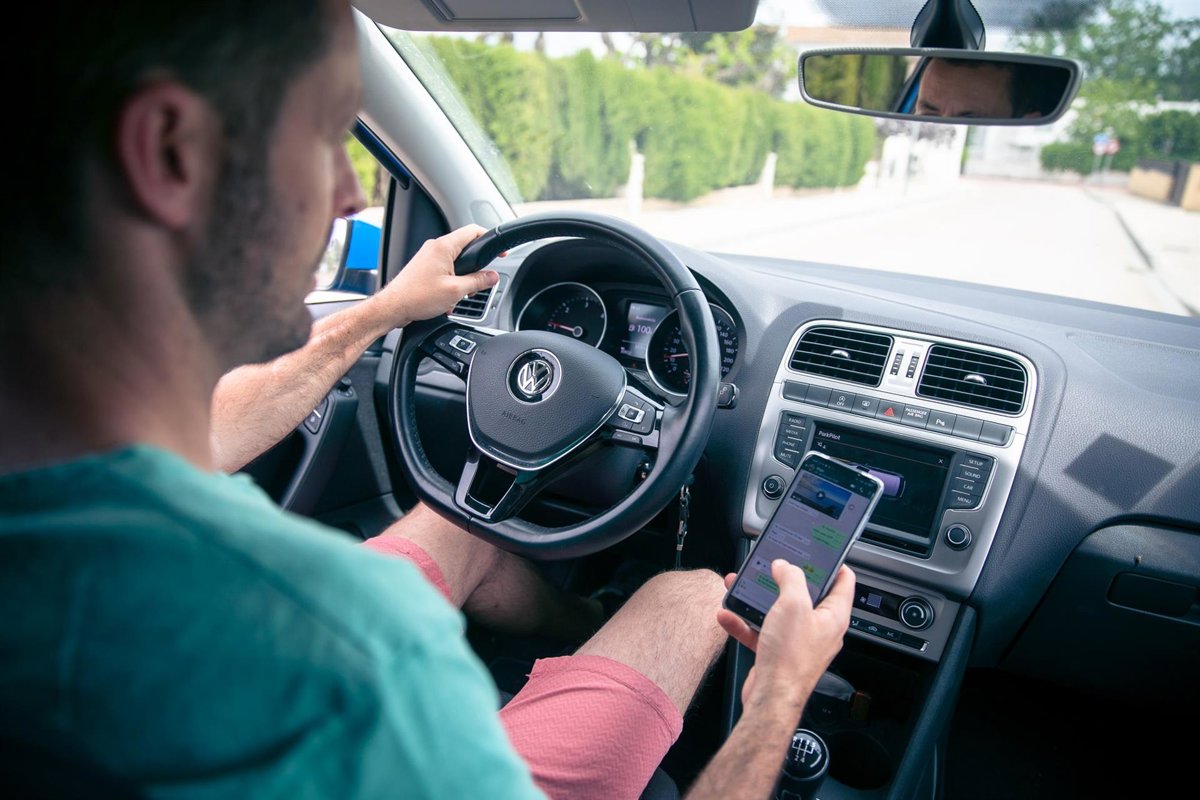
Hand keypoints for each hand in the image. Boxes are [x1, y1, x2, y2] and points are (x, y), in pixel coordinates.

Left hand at [370, 224, 498, 328]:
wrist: (393, 307)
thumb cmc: (416, 297)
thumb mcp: (456, 291)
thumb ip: (478, 281)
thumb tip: (493, 276)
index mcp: (443, 247)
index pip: (473, 231)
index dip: (490, 240)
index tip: (500, 252)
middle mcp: (435, 248)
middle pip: (465, 248)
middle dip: (475, 267)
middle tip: (478, 282)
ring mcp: (428, 257)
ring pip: (455, 262)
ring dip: (462, 279)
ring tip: (458, 295)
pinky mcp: (424, 267)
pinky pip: (445, 270)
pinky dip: (451, 283)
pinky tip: (447, 299)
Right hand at [716, 562, 854, 712]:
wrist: (771, 698)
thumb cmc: (790, 658)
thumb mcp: (793, 605)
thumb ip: (791, 579)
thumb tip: (786, 566)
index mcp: (833, 616)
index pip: (843, 581)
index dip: (833, 563)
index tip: (820, 551)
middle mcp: (819, 629)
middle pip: (806, 595)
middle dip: (785, 579)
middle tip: (773, 567)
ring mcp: (798, 642)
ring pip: (779, 612)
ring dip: (759, 599)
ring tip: (742, 587)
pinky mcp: (779, 653)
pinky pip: (762, 631)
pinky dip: (745, 622)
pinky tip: (729, 615)